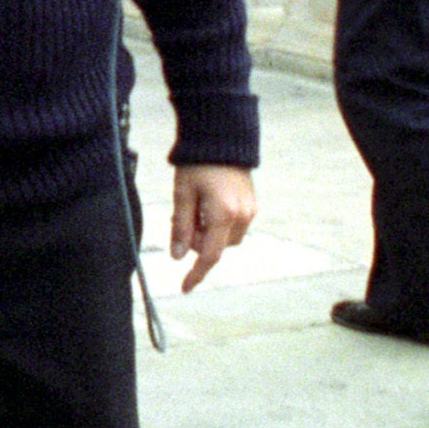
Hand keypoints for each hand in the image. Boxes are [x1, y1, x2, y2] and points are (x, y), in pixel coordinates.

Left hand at [170, 164, 254, 292]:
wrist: (221, 139)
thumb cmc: (197, 165)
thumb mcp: (182, 194)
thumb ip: (180, 226)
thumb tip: (177, 256)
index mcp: (223, 215)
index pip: (209, 256)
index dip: (196, 274)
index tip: (184, 288)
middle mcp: (242, 216)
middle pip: (215, 247)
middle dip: (196, 241)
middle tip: (180, 218)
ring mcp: (250, 211)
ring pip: (224, 238)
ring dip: (207, 232)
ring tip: (193, 206)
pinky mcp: (251, 205)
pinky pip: (232, 226)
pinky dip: (216, 223)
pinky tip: (206, 203)